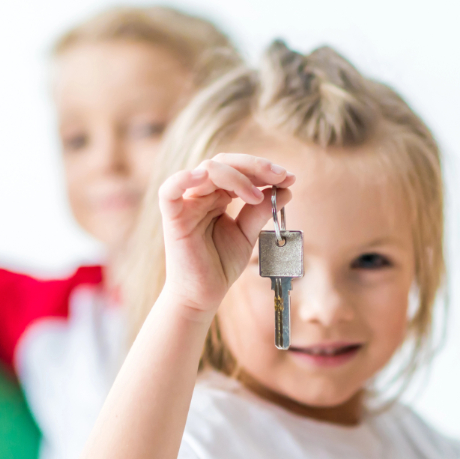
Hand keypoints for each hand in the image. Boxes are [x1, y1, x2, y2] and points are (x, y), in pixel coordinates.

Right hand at [156, 154, 294, 316]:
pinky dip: (184, 178)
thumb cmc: (220, 265)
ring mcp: (186, 203)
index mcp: (217, 196)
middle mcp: (201, 194)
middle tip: (281, 176)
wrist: (203, 295)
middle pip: (224, 163)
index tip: (290, 179)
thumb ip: (260, 212)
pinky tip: (204, 176)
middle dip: (256, 166)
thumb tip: (286, 191)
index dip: (264, 170)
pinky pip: (169, 190)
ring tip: (257, 196)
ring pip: (207, 170)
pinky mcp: (172, 217)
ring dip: (237, 177)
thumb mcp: (247, 234)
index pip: (239, 170)